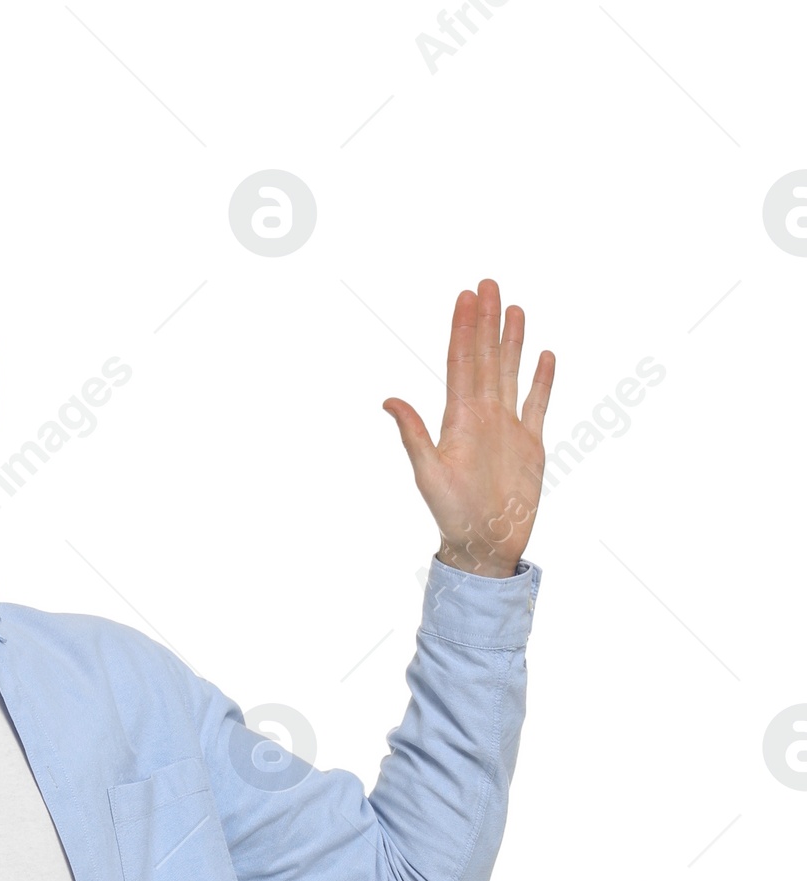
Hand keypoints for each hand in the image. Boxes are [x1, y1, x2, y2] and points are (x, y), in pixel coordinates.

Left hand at [383, 280, 553, 575]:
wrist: (485, 545)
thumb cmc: (453, 516)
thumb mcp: (429, 475)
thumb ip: (413, 435)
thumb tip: (389, 401)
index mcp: (459, 419)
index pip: (460, 363)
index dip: (463, 329)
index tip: (466, 296)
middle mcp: (483, 416)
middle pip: (485, 358)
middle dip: (486, 321)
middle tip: (488, 284)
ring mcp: (507, 427)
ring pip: (509, 373)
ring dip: (512, 341)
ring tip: (515, 308)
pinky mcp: (530, 444)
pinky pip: (536, 404)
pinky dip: (541, 380)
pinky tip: (543, 356)